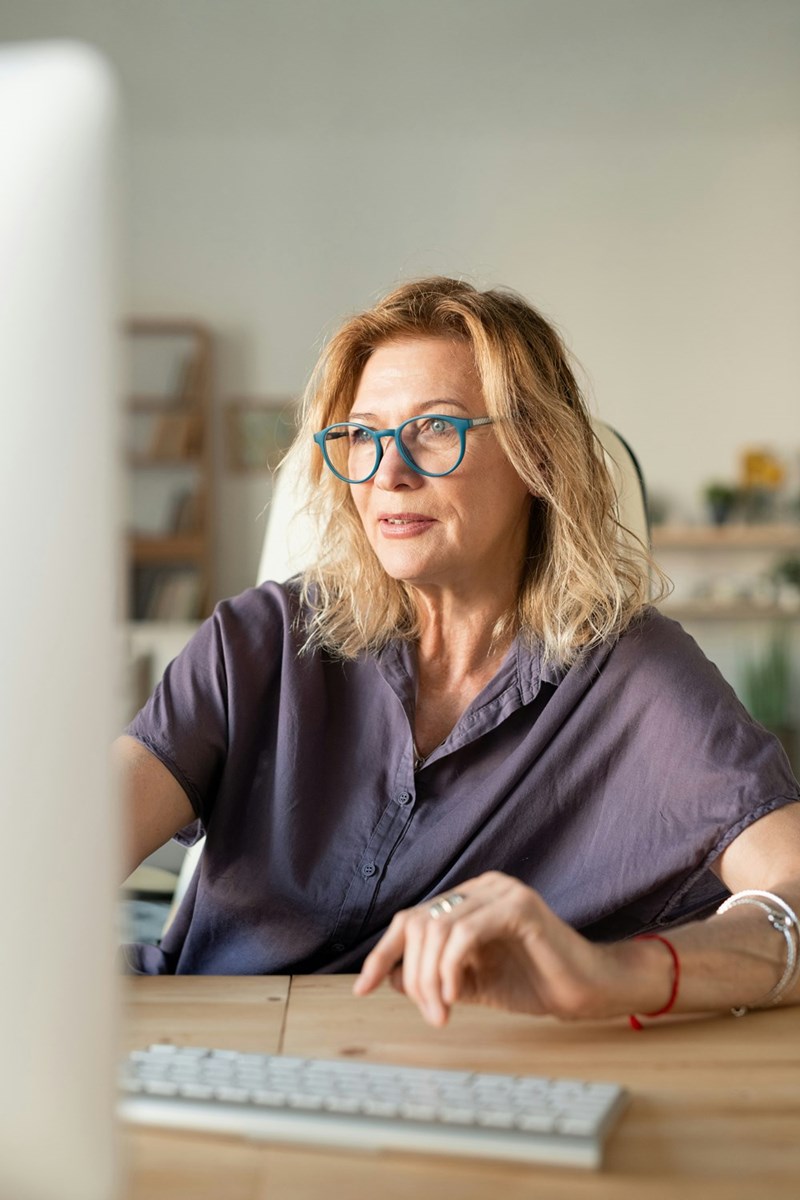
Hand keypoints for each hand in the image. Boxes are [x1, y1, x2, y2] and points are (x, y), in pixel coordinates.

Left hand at [354, 871, 659, 1026]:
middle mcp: (481, 887)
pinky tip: (455, 996)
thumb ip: (434, 976)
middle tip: (431, 1015)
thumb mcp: (471, 984)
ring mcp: (500, 892)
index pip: (411, 920)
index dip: (383, 953)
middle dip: (413, 976)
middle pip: (419, 924)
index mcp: (468, 901)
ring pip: (437, 930)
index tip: (363, 990)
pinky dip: (450, 967)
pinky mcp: (519, 907)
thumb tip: (390, 977)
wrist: (588, 991)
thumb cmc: (534, 982)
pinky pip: (465, 933)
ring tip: (443, 1012)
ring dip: (431, 979)